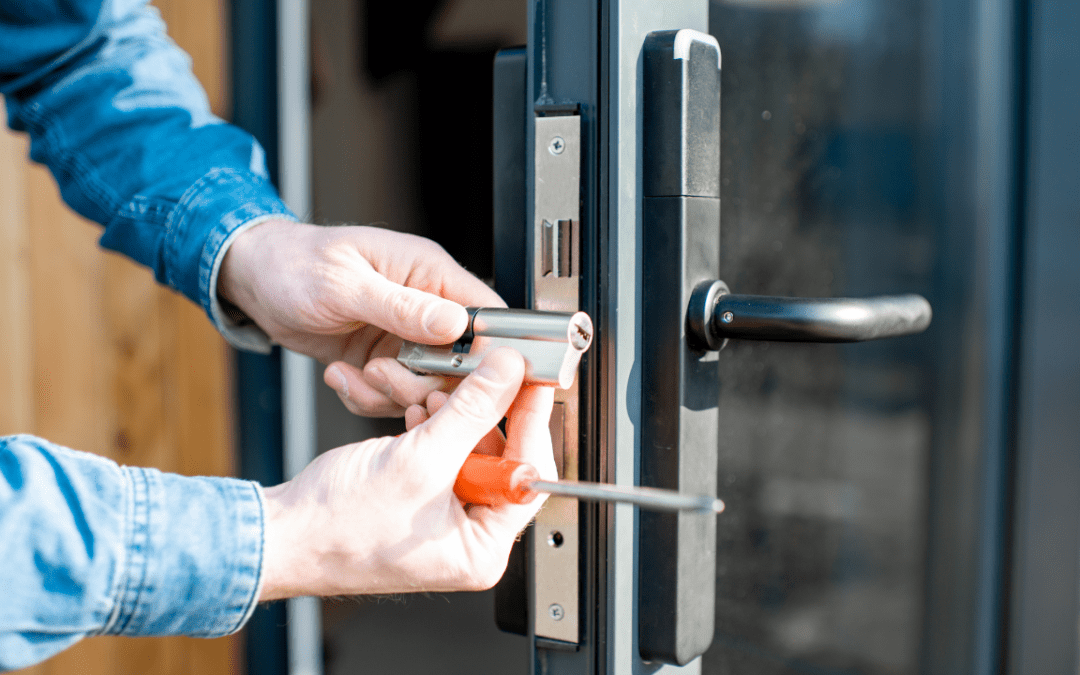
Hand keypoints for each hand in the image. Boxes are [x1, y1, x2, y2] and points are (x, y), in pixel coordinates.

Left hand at [218, 220, 503, 415]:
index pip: (487, 314)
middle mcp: (425, 306)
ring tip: (354, 374)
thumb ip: (403, 306)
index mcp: (429, 272)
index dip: (488, 351)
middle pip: (460, 362)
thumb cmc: (293, 263)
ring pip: (427, 386)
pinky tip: (340, 376)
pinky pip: (393, 395)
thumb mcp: (345, 285)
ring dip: (389, 393)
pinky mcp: (383, 360)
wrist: (254, 280)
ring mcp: (405, 337)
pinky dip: (366, 397)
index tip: (466, 379)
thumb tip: (456, 323)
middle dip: (424, 382)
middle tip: (383, 375)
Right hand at [258, 348, 556, 598]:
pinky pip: (441, 450)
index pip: (529, 476)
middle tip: (483, 373)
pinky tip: (416, 408)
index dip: (531, 422)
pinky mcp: (420, 496)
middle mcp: (469, 537)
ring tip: (430, 392)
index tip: (533, 381)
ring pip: (467, 446)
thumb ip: (472, 411)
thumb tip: (508, 375)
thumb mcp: (420, 459)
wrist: (280, 534)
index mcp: (482, 548)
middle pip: (500, 456)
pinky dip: (430, 424)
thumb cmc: (337, 528)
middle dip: (479, 412)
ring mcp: (444, 516)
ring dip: (450, 412)